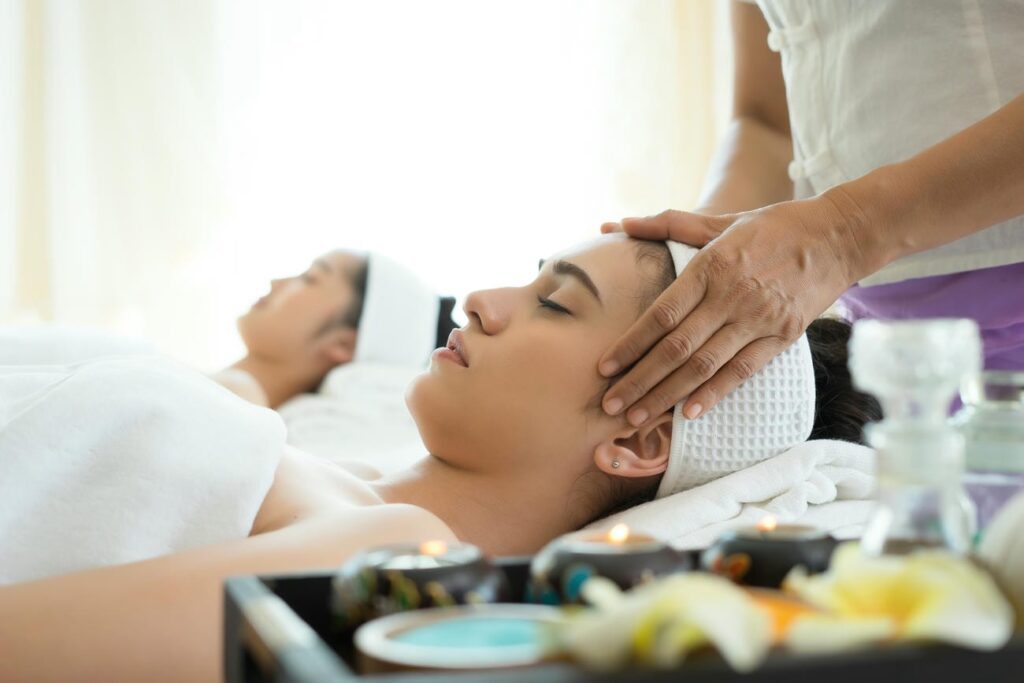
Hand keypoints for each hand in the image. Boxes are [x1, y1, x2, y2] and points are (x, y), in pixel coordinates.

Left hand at [599, 194, 870, 424]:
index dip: (630, 344)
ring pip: (704, 366)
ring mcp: (758, 319)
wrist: (837, 236)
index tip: (604, 367)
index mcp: (710, 266)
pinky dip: (713, 394)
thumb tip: (614, 224)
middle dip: (639, 380)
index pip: (661, 314)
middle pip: (676, 348)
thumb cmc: (771, 227)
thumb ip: (666, 225)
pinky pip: (742, 372)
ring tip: (638, 418)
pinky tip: (688, 413)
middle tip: (610, 404)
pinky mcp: (782, 336)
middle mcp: (731, 296)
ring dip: (667, 395)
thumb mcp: (719, 221)